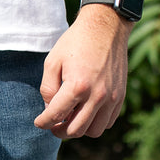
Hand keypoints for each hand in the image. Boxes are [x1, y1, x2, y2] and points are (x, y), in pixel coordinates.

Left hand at [34, 6, 131, 138]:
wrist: (105, 29)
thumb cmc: (75, 43)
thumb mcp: (52, 61)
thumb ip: (48, 88)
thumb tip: (49, 108)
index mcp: (77, 86)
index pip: (56, 115)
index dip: (44, 122)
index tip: (38, 123)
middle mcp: (97, 96)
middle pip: (75, 129)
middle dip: (59, 131)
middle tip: (52, 125)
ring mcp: (112, 98)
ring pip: (93, 131)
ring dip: (78, 129)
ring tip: (68, 118)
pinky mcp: (120, 97)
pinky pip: (107, 122)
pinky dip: (94, 123)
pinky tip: (84, 112)